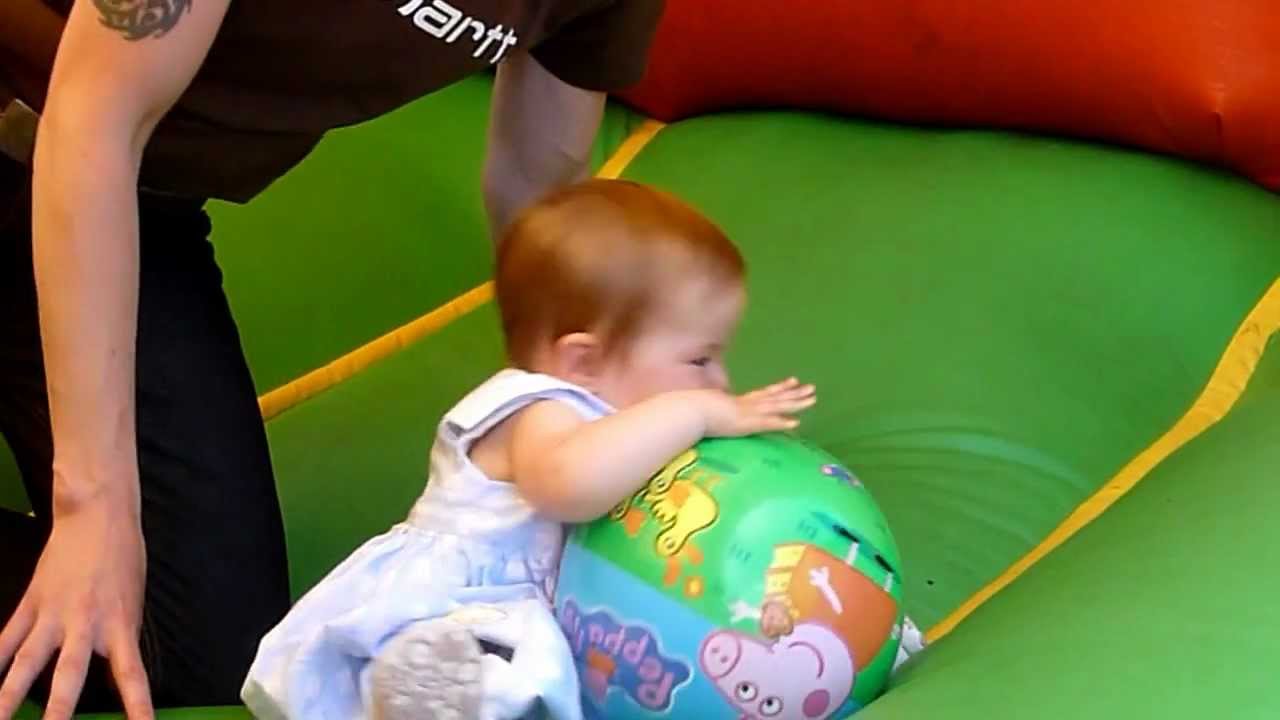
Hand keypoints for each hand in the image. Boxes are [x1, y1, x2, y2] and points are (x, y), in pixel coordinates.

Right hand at [0, 487, 152, 719]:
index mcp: (121, 626)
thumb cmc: (124, 560)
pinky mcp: (29, 605)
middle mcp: (85, 626)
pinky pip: (6, 641)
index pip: (131, 677)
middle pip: (68, 677)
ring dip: (7, 698)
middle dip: (57, 713)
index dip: (137, 708)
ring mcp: (52, 616)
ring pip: (24, 664)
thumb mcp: (134, 602)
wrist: (97, 518)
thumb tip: (110, 672)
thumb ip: (120, 639)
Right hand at [691, 377, 816, 437]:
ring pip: (777, 406)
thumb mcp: (703, 409)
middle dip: (794, 393)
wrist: (685, 409)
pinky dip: (781, 422)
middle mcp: (745, 404)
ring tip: (813, 398)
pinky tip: (796, 423)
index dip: (779, 388)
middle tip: (812, 388)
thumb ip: (709, 410)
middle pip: (774, 397)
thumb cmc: (688, 410)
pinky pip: (767, 422)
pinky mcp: (745, 422)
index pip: (762, 394)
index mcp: (735, 402)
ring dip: (796, 403)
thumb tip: (707, 411)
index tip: (793, 381)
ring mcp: (746, 412)